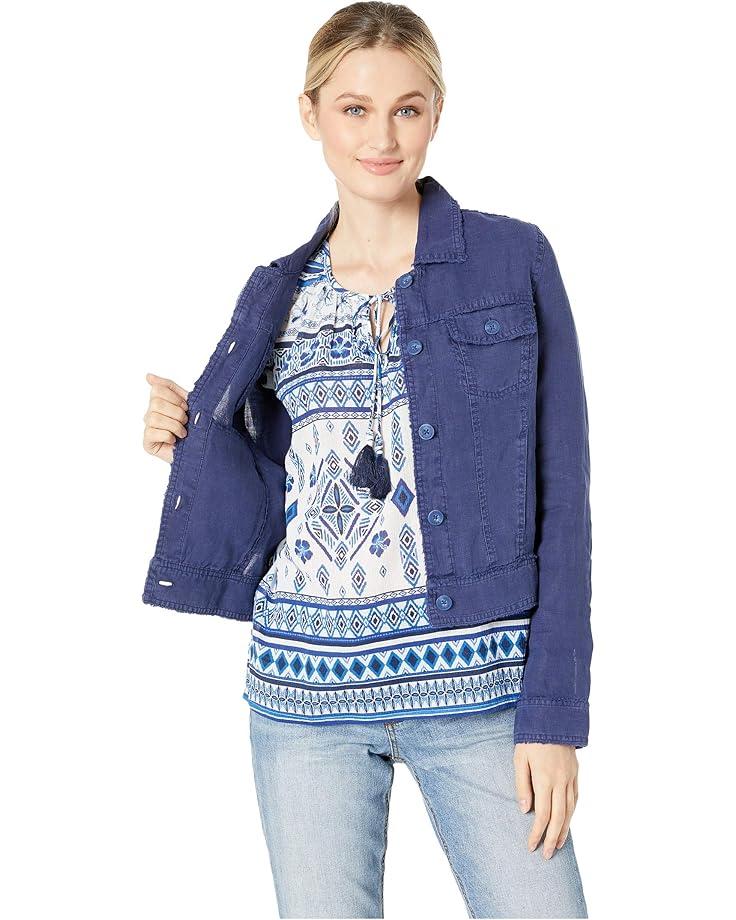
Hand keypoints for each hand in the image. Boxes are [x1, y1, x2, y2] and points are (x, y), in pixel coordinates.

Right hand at [142, 372, 189, 463]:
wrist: (198, 449)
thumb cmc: (192, 427)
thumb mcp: (186, 403)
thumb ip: (170, 388)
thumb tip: (148, 376)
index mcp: (159, 401)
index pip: (158, 389)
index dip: (175, 397)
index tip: (185, 406)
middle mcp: (150, 413)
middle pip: (156, 403)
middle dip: (177, 413)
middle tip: (186, 421)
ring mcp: (147, 428)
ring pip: (155, 418)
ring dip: (175, 426)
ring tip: (183, 433)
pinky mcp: (147, 442)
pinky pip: (153, 433)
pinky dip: (169, 436)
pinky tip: (174, 440)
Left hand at [514, 742, 578, 858]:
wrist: (553, 716)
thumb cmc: (531, 737)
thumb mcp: (519, 758)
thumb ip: (522, 785)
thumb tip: (525, 810)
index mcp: (544, 779)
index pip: (542, 814)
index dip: (537, 833)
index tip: (531, 846)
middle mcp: (560, 781)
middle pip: (558, 818)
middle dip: (553, 839)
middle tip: (548, 855)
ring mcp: (570, 778)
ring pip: (570, 811)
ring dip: (564, 830)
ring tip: (559, 845)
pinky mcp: (575, 773)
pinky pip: (575, 798)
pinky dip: (572, 813)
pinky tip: (567, 820)